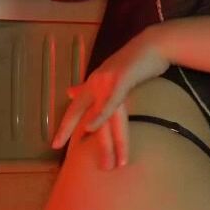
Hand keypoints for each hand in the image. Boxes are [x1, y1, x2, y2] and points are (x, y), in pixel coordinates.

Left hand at [51, 28, 169, 162]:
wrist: (153, 44)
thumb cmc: (134, 61)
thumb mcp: (109, 75)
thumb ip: (88, 86)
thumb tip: (69, 93)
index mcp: (93, 84)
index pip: (75, 110)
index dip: (65, 127)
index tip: (55, 145)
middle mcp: (96, 83)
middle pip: (84, 116)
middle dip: (80, 141)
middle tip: (76, 163)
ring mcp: (107, 81)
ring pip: (103, 118)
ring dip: (107, 144)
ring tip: (110, 165)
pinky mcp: (121, 80)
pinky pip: (111, 102)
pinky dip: (100, 115)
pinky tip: (92, 128)